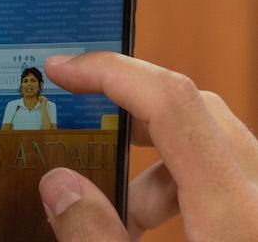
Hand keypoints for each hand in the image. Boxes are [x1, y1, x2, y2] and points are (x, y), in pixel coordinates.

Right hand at [38, 53, 257, 239]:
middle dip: (126, 118)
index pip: (171, 102)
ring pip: (210, 142)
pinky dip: (183, 181)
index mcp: (237, 212)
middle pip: (193, 109)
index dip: (108, 72)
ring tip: (118, 210)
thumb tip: (59, 186)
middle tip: (80, 135)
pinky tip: (151, 221)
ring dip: (154, 162)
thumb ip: (97, 238)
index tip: (63, 70)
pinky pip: (228, 171)